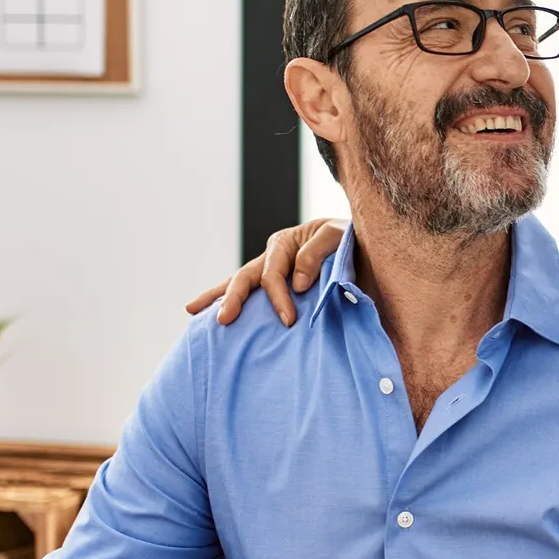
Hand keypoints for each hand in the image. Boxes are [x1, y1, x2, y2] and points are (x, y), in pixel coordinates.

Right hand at [183, 218, 347, 328]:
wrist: (366, 249)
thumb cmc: (354, 242)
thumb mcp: (339, 237)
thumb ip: (317, 252)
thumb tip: (296, 282)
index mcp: (286, 242)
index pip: (272, 274)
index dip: (277, 298)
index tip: (289, 320)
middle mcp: (274, 255)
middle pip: (246, 277)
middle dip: (233, 299)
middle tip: (224, 320)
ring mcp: (272, 269)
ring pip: (239, 282)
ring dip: (218, 297)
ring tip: (192, 310)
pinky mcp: (278, 284)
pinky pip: (251, 292)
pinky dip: (231, 300)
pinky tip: (210, 313)